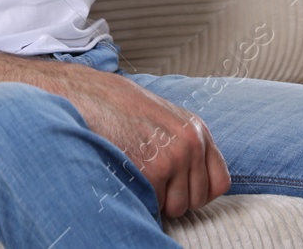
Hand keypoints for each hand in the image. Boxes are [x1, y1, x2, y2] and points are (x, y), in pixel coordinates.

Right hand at [46, 62, 229, 217]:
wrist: (83, 94)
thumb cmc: (115, 104)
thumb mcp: (162, 115)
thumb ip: (183, 141)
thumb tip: (193, 176)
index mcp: (196, 129)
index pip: (219, 182)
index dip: (198, 191)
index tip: (180, 188)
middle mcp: (190, 143)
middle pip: (197, 199)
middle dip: (174, 196)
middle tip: (150, 179)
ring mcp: (173, 158)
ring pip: (176, 207)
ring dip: (156, 199)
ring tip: (135, 173)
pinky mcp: (152, 172)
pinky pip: (154, 204)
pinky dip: (140, 197)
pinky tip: (125, 173)